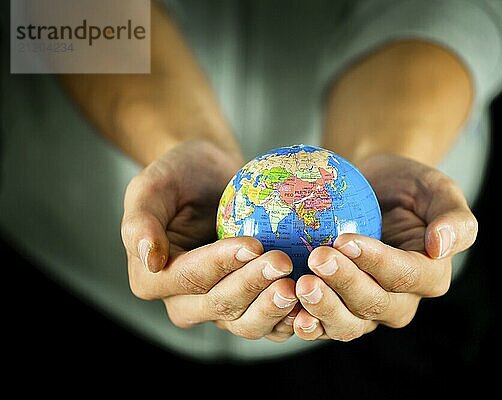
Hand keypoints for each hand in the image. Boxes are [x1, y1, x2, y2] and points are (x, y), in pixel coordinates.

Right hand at [121, 139, 298, 341]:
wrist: (211, 176)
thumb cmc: (180, 174)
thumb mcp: (151, 185)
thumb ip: (141, 221)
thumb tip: (149, 261)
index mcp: (153, 279)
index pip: (189, 277)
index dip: (220, 265)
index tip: (252, 244)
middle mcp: (184, 301)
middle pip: (219, 305)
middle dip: (252, 287)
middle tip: (283, 262)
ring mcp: (218, 307)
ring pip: (246, 323)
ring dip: (273, 308)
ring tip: (297, 284)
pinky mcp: (248, 304)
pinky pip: (270, 320)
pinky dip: (290, 316)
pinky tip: (311, 300)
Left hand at [292, 154, 477, 340]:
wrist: (371, 189)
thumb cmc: (405, 185)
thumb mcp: (436, 188)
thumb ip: (453, 217)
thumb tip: (440, 246)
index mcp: (430, 276)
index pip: (405, 276)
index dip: (376, 262)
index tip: (345, 239)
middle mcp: (401, 300)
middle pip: (374, 304)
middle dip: (345, 284)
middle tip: (317, 258)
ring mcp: (368, 309)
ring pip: (349, 323)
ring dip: (324, 309)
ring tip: (301, 285)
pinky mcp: (339, 308)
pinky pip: (324, 323)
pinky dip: (306, 320)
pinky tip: (287, 307)